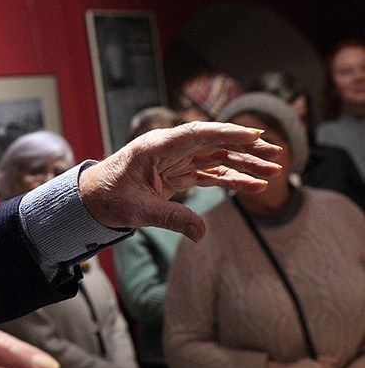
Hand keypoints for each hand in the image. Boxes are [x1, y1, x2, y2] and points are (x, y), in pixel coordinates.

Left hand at [80, 122, 282, 240]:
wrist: (91, 200)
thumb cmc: (107, 198)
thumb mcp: (136, 211)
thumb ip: (170, 219)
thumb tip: (200, 234)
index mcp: (155, 147)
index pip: (196, 134)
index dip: (226, 133)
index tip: (254, 136)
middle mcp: (168, 149)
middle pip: (213, 143)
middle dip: (245, 149)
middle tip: (276, 154)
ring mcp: (175, 161)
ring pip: (216, 157)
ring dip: (244, 163)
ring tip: (274, 170)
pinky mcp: (178, 174)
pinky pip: (210, 174)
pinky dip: (231, 179)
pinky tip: (254, 186)